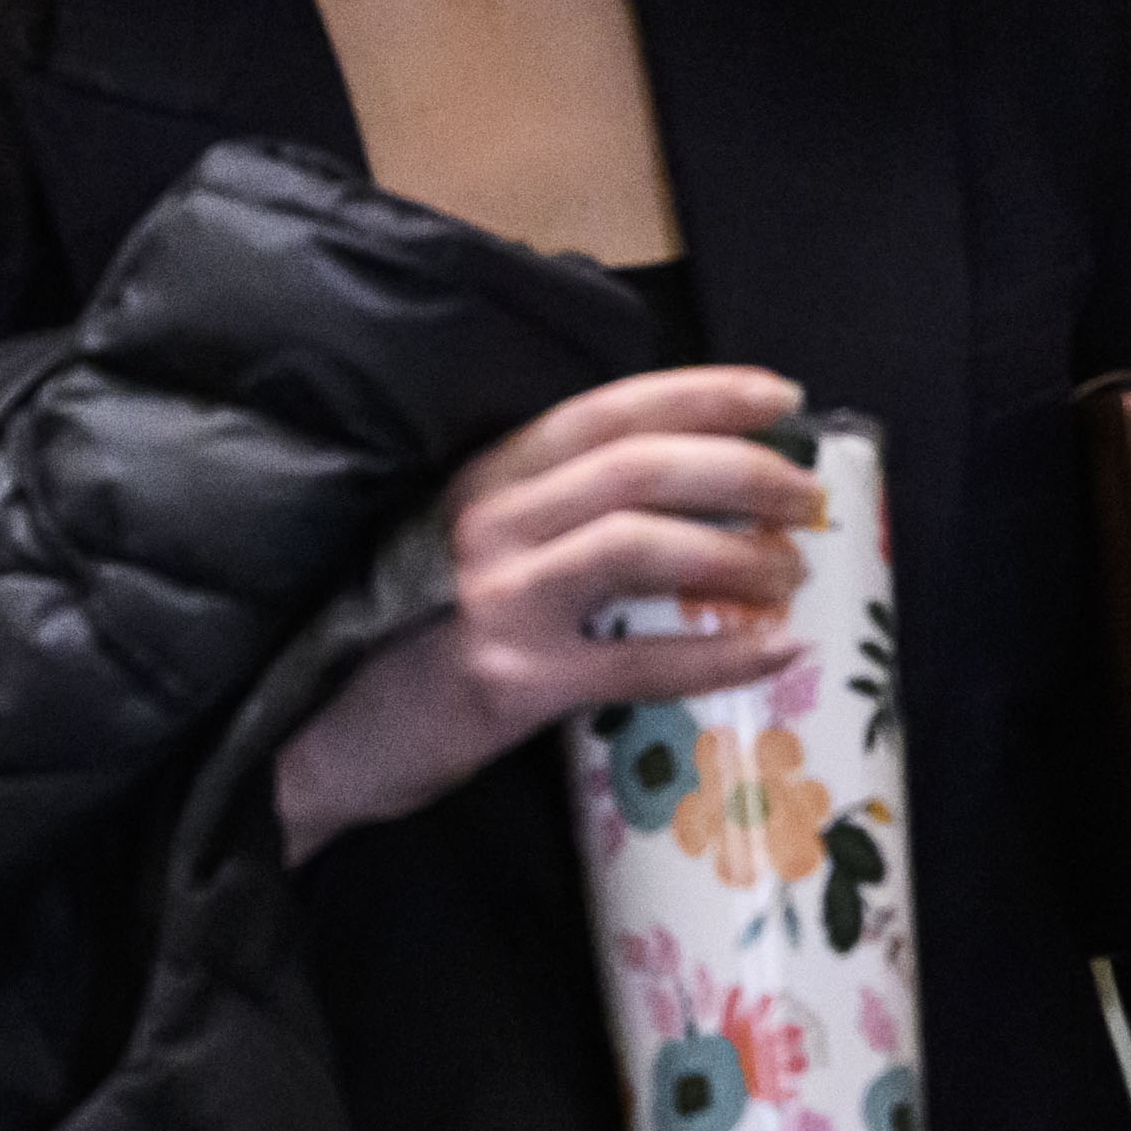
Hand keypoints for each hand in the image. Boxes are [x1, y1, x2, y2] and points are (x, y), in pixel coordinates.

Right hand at [275, 364, 821, 864]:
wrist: (323, 736)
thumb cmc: (411, 638)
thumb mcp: (472, 550)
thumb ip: (552, 517)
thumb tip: (692, 497)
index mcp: (483, 479)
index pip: (602, 412)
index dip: (699, 394)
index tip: (782, 395)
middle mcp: (485, 521)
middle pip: (635, 467)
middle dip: (740, 471)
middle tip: (807, 499)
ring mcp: (494, 598)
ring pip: (636, 544)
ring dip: (733, 552)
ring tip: (788, 573)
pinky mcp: (507, 679)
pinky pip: (635, 662)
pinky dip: (717, 653)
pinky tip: (774, 652)